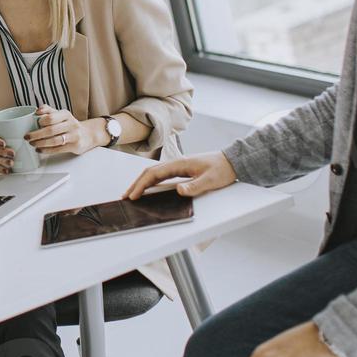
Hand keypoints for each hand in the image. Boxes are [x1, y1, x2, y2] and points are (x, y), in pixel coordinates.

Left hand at [26, 108, 100, 155]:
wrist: (88, 134)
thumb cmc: (69, 124)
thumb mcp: (61, 115)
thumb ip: (49, 111)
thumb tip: (36, 110)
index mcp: (66, 114)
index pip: (51, 117)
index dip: (40, 121)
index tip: (31, 125)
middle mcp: (71, 124)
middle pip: (51, 130)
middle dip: (37, 134)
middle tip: (27, 137)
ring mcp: (74, 135)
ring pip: (54, 140)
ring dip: (40, 143)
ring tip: (32, 144)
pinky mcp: (75, 146)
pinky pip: (58, 149)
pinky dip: (46, 150)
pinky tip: (39, 150)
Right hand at [122, 151, 236, 199]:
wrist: (231, 161)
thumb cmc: (222, 169)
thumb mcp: (211, 180)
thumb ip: (195, 186)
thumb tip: (179, 191)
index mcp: (179, 164)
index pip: (154, 174)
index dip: (142, 184)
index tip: (133, 195)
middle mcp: (176, 163)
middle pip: (149, 172)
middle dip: (136, 184)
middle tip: (125, 196)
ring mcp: (177, 166)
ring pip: (154, 173)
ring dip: (141, 182)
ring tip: (132, 193)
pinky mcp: (181, 170)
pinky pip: (161, 175)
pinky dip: (151, 182)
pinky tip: (148, 188)